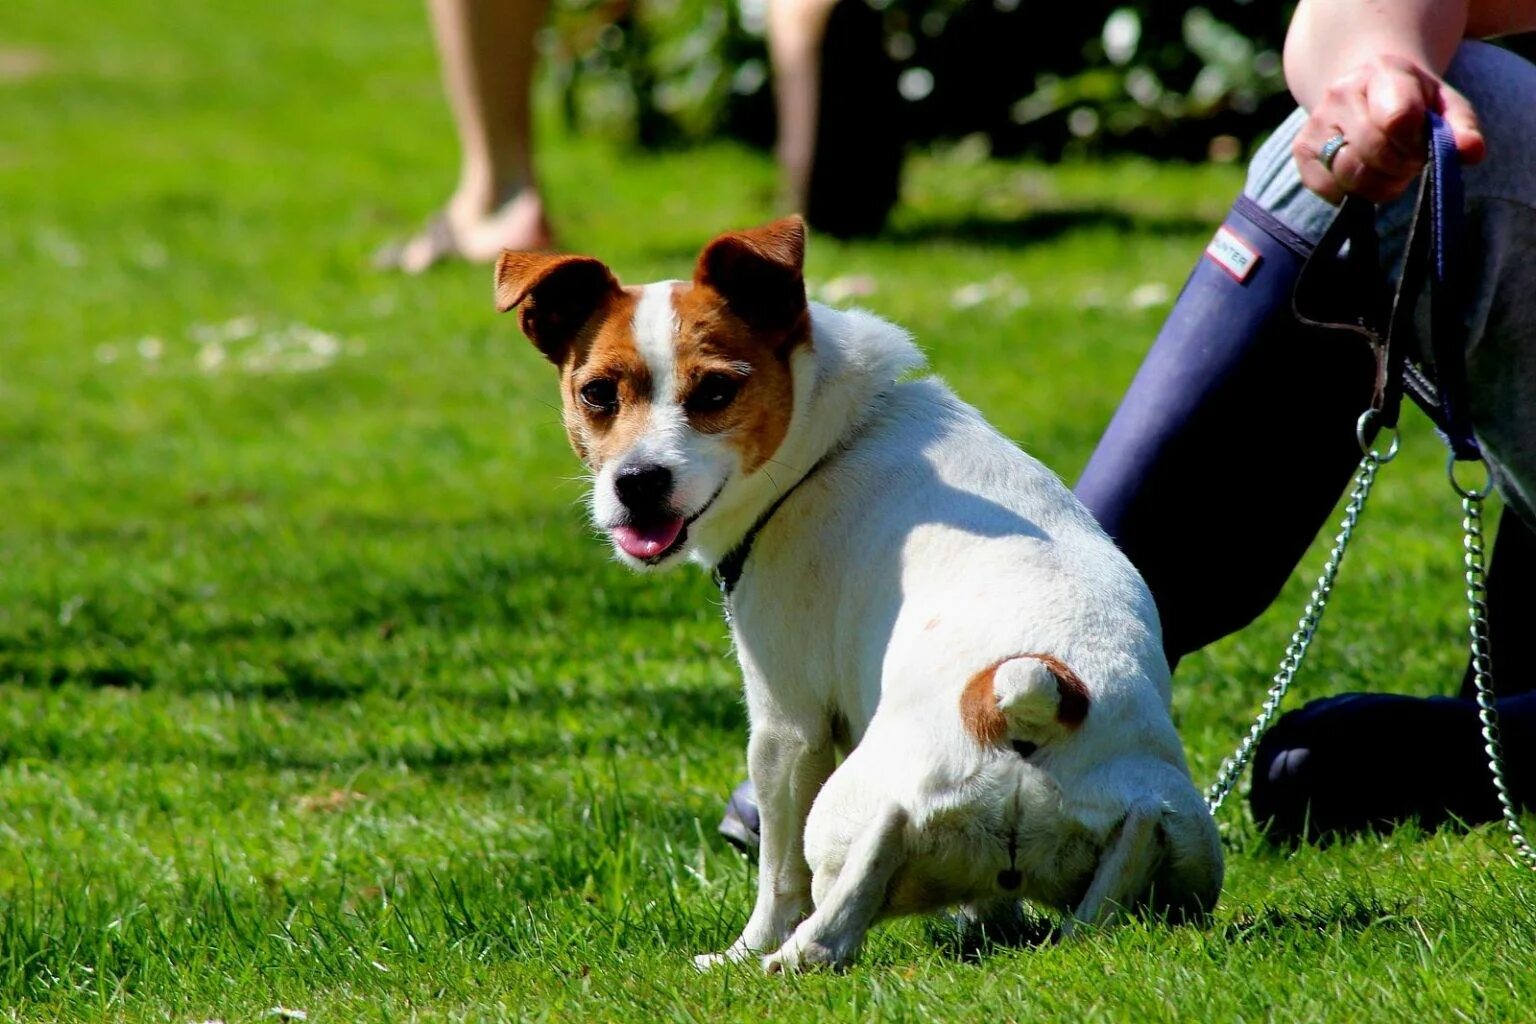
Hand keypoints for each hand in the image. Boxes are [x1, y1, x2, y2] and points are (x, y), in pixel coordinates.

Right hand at [1292, 53, 1485, 204]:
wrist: (1365, 88)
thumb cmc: (1412, 100)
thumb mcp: (1443, 104)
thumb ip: (1461, 127)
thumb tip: (1470, 153)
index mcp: (1382, 72)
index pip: (1397, 118)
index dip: (1414, 145)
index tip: (1422, 146)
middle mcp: (1341, 93)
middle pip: (1372, 150)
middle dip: (1399, 169)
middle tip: (1409, 165)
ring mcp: (1316, 122)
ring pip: (1348, 174)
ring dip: (1378, 186)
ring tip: (1390, 174)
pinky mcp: (1301, 150)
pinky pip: (1328, 188)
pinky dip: (1351, 193)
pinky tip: (1364, 177)